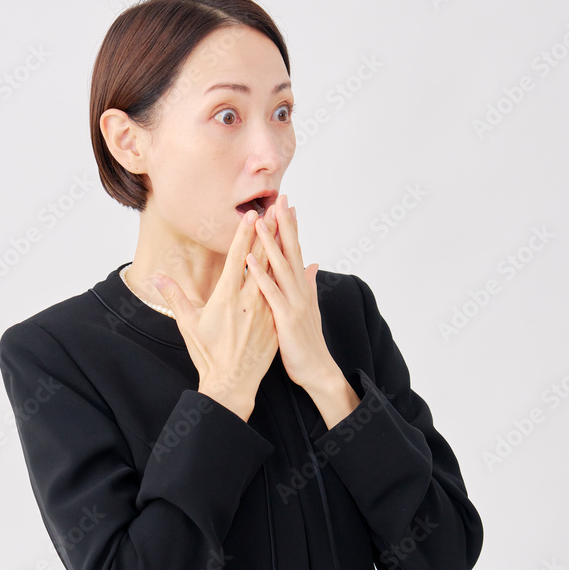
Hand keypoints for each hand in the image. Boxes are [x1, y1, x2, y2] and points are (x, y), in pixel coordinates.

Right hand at [148, 210, 278, 420]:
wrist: (232, 383)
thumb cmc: (207, 354)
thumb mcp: (187, 324)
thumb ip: (175, 297)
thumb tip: (156, 278)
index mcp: (227, 297)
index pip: (237, 258)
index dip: (245, 235)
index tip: (252, 215)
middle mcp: (249, 301)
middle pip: (262, 259)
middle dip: (269, 232)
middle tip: (277, 209)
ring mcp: (265, 311)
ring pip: (276, 274)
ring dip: (282, 249)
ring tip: (288, 229)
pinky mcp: (276, 322)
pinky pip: (285, 295)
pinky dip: (291, 277)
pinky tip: (299, 264)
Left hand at [245, 195, 336, 392]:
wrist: (317, 371)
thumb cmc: (308, 343)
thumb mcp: (309, 309)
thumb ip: (309, 285)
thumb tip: (312, 265)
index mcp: (302, 288)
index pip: (296, 251)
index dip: (292, 228)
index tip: (287, 205)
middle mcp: (300, 290)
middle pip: (291, 251)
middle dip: (285, 225)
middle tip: (279, 198)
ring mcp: (294, 303)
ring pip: (281, 267)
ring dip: (270, 242)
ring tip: (260, 219)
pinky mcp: (286, 318)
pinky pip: (270, 292)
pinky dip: (261, 274)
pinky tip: (250, 258)